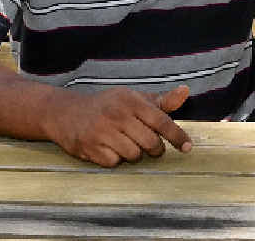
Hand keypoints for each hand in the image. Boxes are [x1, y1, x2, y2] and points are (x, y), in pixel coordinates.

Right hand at [45, 85, 192, 166]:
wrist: (65, 112)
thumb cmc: (109, 105)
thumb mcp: (134, 98)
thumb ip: (161, 101)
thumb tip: (185, 91)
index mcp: (131, 101)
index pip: (161, 121)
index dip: (176, 136)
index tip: (188, 148)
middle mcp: (117, 115)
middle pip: (150, 142)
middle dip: (155, 149)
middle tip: (152, 147)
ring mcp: (102, 132)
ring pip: (133, 155)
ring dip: (135, 154)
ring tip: (126, 144)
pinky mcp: (89, 147)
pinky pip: (114, 162)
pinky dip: (116, 159)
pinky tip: (110, 148)